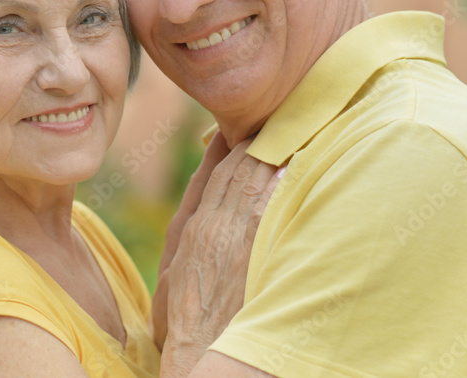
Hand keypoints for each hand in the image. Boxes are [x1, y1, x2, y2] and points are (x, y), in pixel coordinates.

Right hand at [160, 141, 279, 377]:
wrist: (197, 347)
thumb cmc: (183, 314)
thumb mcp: (173, 268)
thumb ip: (188, 232)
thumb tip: (200, 203)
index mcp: (191, 225)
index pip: (214, 173)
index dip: (229, 148)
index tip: (242, 131)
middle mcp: (213, 223)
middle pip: (236, 169)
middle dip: (254, 142)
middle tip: (275, 120)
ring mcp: (234, 234)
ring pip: (253, 180)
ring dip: (270, 154)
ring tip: (289, 133)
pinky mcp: (254, 248)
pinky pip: (267, 203)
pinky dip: (279, 181)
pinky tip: (293, 167)